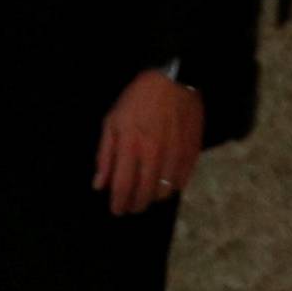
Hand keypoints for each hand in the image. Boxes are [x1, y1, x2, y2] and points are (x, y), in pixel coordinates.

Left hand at [92, 69, 203, 216]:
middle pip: (144, 194)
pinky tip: (164, 183)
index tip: (116, 210)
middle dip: (135, 206)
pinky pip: (181, 181)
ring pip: (164, 192)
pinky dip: (171, 187)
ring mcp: (175, 154)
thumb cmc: (138, 100)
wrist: (174, 80)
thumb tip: (100, 185)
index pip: (123, 187)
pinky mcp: (191, 152)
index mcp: (131, 146)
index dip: (118, 204)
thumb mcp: (112, 122)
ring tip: (147, 195)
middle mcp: (154, 154)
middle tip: (130, 206)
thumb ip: (105, 155)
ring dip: (153, 198)